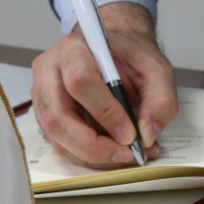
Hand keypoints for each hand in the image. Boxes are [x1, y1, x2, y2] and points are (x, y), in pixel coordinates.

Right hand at [31, 2, 176, 168]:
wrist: (116, 53)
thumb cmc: (131, 57)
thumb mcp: (158, 70)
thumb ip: (161, 100)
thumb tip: (147, 134)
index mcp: (75, 48)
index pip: (80, 82)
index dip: (104, 112)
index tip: (129, 133)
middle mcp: (50, 71)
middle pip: (58, 118)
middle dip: (93, 145)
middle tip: (125, 154)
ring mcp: (43, 94)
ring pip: (57, 136)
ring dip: (92, 154)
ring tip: (125, 154)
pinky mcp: (45, 114)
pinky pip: (60, 143)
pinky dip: (87, 155)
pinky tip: (112, 152)